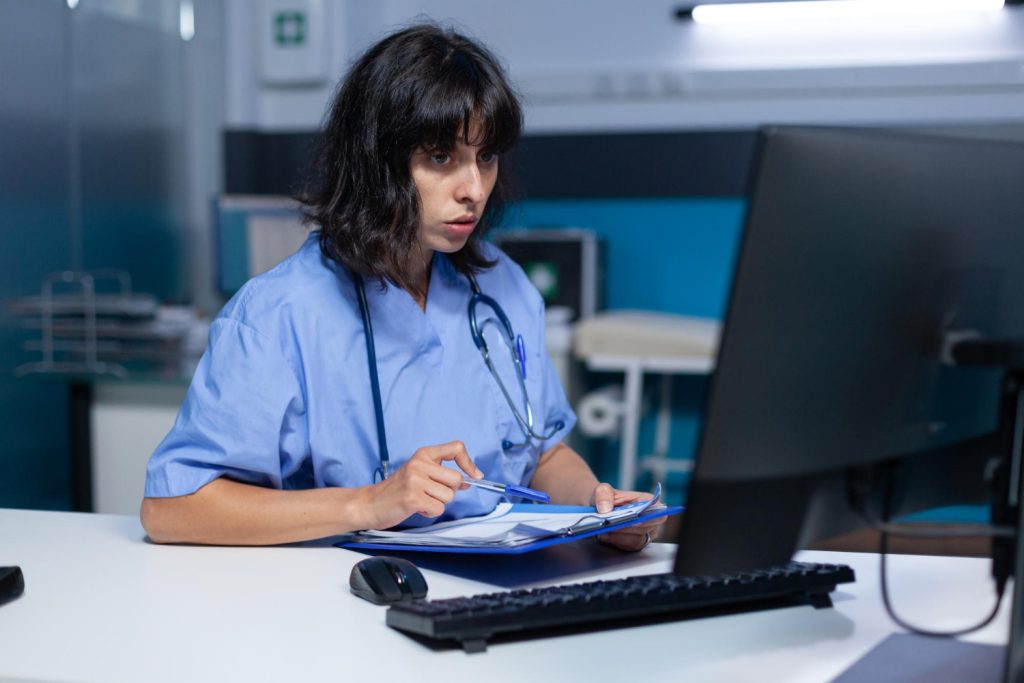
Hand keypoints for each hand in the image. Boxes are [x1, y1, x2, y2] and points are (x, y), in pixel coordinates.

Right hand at [362, 441, 482, 529]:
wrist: (370, 503)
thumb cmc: (397, 490)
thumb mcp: (419, 473)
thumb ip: (442, 474)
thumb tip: (470, 479)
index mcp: (423, 454)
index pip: (456, 448)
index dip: (469, 462)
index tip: (475, 475)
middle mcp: (419, 464)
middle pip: (457, 479)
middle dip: (449, 491)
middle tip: (432, 494)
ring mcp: (415, 480)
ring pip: (449, 496)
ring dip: (438, 503)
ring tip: (421, 501)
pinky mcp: (412, 497)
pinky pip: (438, 508)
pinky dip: (430, 513)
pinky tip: (417, 508)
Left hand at [590, 483, 665, 551]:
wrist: (599, 510)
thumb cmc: (607, 499)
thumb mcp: (603, 489)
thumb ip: (603, 494)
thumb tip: (605, 509)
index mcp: (649, 502)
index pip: (657, 512)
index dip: (648, 518)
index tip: (634, 521)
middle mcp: (651, 520)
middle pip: (644, 529)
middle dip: (626, 528)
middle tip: (610, 526)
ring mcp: (644, 534)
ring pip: (636, 540)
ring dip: (619, 537)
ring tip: (603, 531)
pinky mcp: (634, 544)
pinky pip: (628, 547)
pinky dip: (615, 542)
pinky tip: (603, 536)